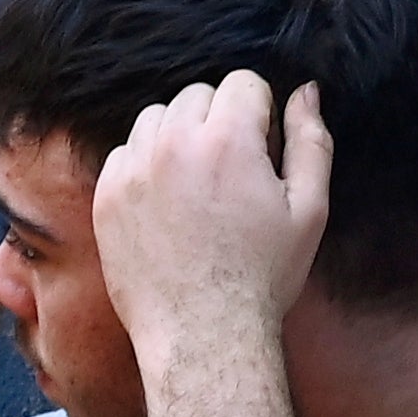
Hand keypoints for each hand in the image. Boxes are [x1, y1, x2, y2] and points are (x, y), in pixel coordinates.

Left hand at [90, 72, 329, 362]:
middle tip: (231, 173)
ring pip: (156, 118)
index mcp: (228, 140)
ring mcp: (134, 170)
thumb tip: (305, 91)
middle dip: (218, 120)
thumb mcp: (309, 209)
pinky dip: (145, 164)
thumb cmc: (262, 277)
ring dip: (178, 136)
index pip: (243, 82)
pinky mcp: (107, 197)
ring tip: (197, 184)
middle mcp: (174, 145)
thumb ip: (310, 140)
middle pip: (197, 95)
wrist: (201, 334)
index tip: (261, 152)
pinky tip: (167, 202)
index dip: (259, 113)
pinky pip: (125, 153)